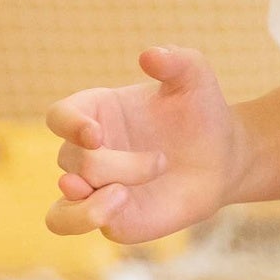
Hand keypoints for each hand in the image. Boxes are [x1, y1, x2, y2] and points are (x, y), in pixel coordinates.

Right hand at [47, 47, 244, 243]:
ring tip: (120, 196)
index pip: (59, 117)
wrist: (221, 158)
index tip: (95, 134)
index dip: (69, 125)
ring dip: (82, 205)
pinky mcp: (107, 217)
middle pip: (74, 162)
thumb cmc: (200, 113)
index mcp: (94, 111)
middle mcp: (85, 152)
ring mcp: (92, 188)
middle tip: (162, 162)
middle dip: (119, 165)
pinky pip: (71, 223)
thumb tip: (151, 56)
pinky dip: (86, 218)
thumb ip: (177, 61)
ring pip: (59, 205)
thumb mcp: (196, 80)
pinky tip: (122, 205)